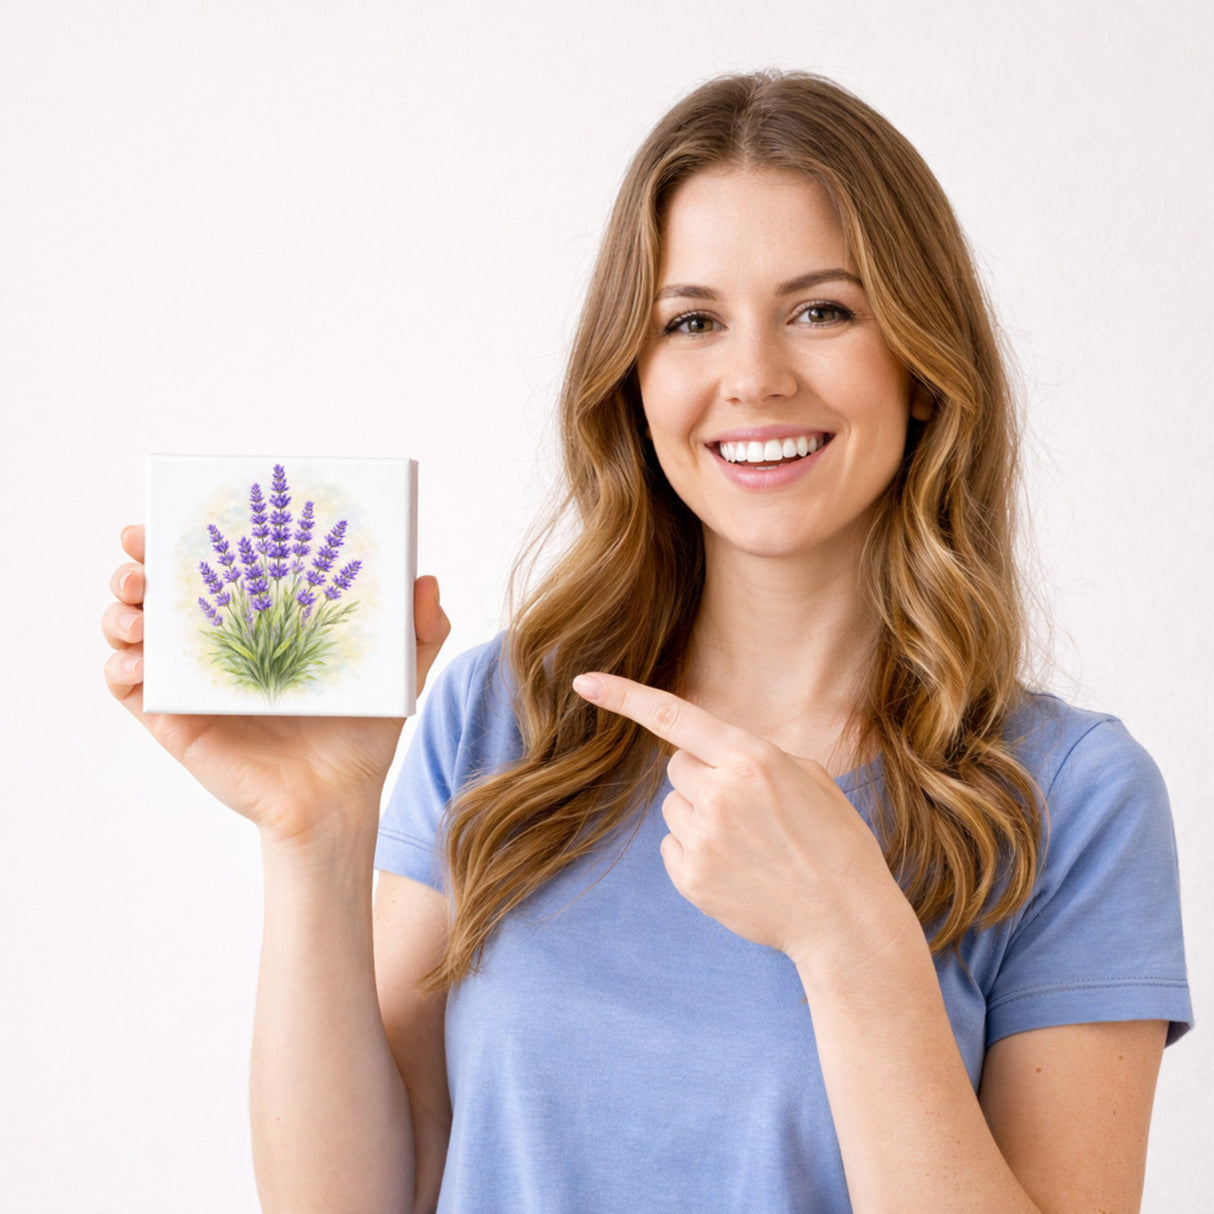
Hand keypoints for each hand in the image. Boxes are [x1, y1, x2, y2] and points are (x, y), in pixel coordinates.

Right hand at [102, 525, 450, 846]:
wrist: (339, 800)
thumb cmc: (362, 734)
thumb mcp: (398, 672)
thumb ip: (421, 628)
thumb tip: (425, 579)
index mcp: (262, 619)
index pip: (216, 565)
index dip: (188, 536)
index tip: (176, 511)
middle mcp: (218, 644)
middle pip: (159, 591)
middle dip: (138, 566)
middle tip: (141, 556)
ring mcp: (192, 682)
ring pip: (132, 633)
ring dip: (120, 612)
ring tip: (138, 610)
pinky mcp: (174, 721)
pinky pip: (130, 689)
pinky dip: (120, 667)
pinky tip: (137, 662)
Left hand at [572, 671, 903, 968]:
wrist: (844, 919)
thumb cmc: (834, 841)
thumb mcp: (808, 777)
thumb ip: (753, 756)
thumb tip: (710, 755)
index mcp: (752, 758)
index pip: (675, 717)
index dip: (624, 697)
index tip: (583, 681)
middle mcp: (720, 793)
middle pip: (678, 767)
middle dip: (703, 777)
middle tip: (748, 807)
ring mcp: (702, 839)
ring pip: (674, 807)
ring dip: (700, 815)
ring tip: (750, 843)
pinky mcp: (691, 878)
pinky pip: (672, 846)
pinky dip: (695, 852)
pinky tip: (737, 868)